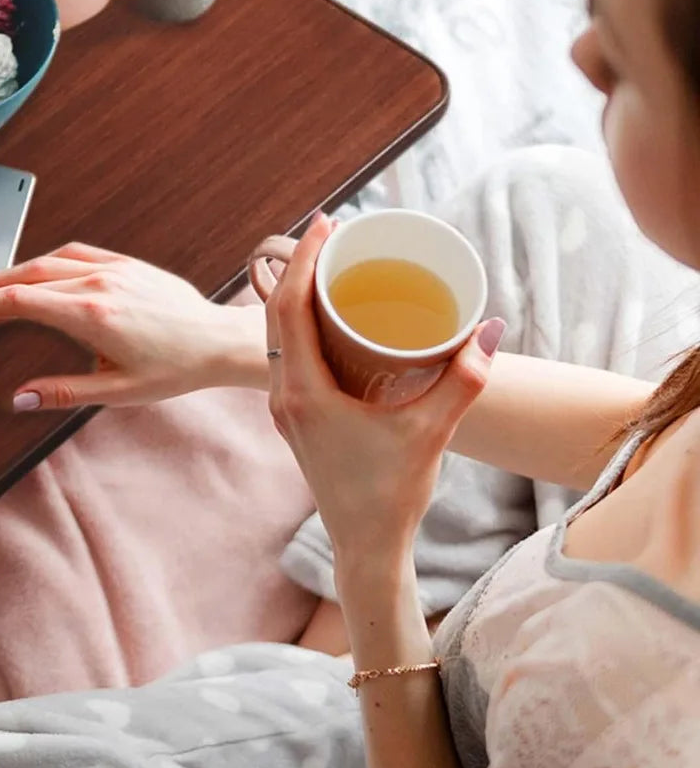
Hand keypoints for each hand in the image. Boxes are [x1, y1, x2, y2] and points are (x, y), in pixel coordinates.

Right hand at [0, 242, 264, 409]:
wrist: (216, 341)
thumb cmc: (176, 367)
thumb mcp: (118, 392)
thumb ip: (63, 393)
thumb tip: (19, 400)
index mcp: (93, 315)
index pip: (19, 303)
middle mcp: (100, 284)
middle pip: (24, 280)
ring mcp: (114, 269)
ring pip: (47, 261)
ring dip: (11, 273)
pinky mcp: (127, 263)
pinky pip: (77, 252)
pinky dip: (46, 260)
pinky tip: (33, 270)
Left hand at [266, 213, 504, 564]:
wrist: (364, 544)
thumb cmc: (392, 494)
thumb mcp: (432, 432)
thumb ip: (464, 381)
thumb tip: (491, 328)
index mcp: (304, 393)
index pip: (289, 308)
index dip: (304, 259)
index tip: (326, 223)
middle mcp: (284, 396)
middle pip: (276, 313)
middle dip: (300, 267)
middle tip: (332, 233)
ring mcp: (286, 408)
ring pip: (277, 335)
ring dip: (296, 294)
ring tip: (328, 263)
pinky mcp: (297, 417)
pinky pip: (287, 355)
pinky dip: (300, 324)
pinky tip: (327, 315)